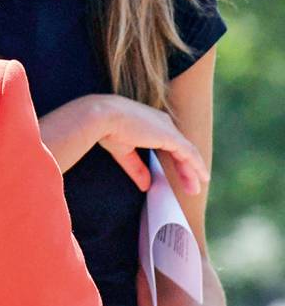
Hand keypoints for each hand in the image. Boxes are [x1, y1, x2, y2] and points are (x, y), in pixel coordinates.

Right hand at [93, 95, 208, 194]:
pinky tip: (202, 178)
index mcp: (150, 122)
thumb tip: (146, 186)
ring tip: (194, 189)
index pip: (169, 143)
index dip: (175, 159)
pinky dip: (197, 166)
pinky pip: (189, 154)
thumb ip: (137, 168)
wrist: (102, 116)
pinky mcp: (170, 136)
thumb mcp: (124, 150)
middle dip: (186, 168)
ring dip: (192, 171)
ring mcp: (167, 129)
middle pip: (181, 148)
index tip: (179, 173)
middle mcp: (162, 123)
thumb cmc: (107, 128)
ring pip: (187, 152)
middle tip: (190, 187)